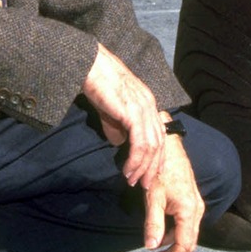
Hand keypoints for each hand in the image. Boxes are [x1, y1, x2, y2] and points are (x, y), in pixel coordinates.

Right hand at [82, 43, 167, 187]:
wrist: (90, 66)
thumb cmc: (97, 85)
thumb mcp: (110, 111)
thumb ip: (117, 128)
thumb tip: (119, 144)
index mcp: (148, 105)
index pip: (159, 135)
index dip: (157, 156)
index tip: (150, 173)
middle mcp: (151, 107)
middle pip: (160, 144)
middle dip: (153, 167)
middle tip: (144, 185)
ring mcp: (144, 109)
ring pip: (151, 147)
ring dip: (143, 168)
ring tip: (133, 181)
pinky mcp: (134, 113)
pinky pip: (140, 143)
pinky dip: (136, 160)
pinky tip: (128, 170)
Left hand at [143, 133, 204, 251]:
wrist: (169, 147)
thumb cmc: (160, 170)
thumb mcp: (153, 197)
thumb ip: (153, 223)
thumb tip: (151, 246)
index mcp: (190, 211)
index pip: (184, 245)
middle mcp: (197, 210)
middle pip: (188, 243)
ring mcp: (196, 205)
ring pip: (187, 234)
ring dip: (172, 247)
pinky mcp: (191, 200)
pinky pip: (185, 225)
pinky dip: (173, 235)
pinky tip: (160, 236)